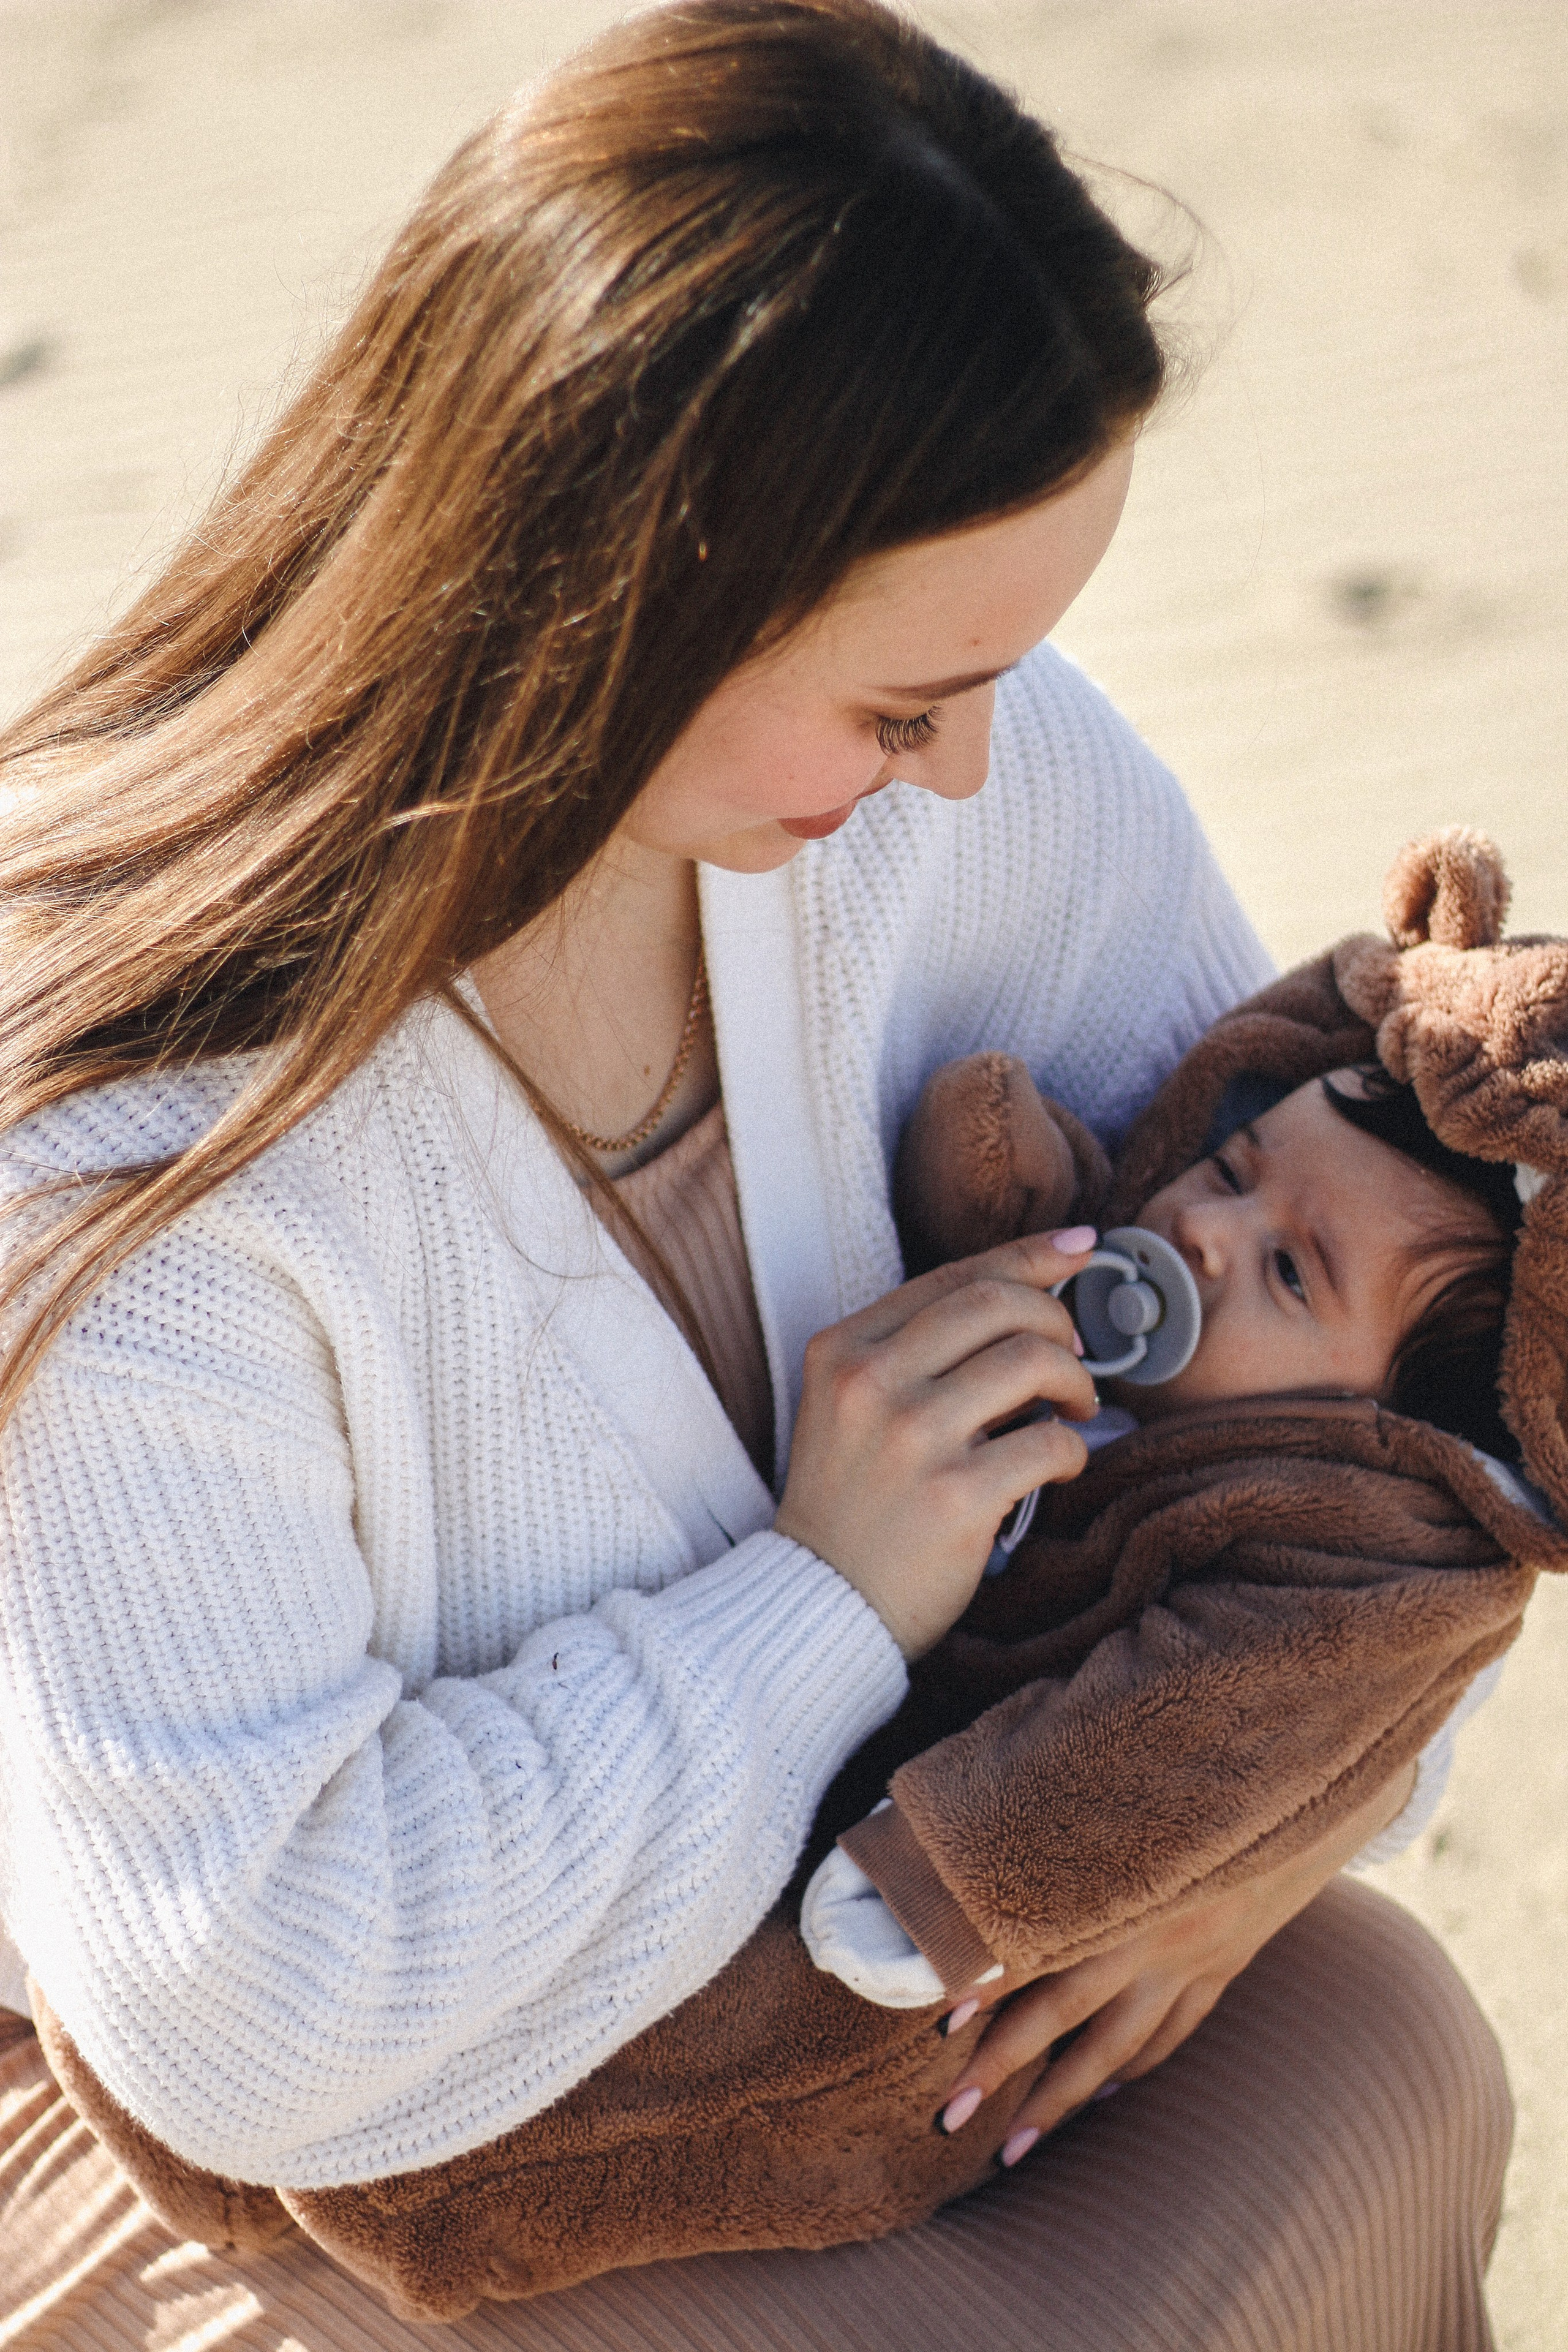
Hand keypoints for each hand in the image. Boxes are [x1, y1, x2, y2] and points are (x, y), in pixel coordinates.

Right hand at [775, 1230, 1097, 1658]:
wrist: (822, 1603)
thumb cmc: (854, 1501)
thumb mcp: (852, 1403)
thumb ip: (917, 1350)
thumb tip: (1030, 1293)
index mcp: (843, 1348)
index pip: (954, 1277)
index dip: (1030, 1255)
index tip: (1080, 1248)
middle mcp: (871, 1383)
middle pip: (999, 1304)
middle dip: (1057, 1320)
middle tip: (1074, 1358)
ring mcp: (912, 1440)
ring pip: (1033, 1361)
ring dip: (1075, 1382)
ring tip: (1074, 1411)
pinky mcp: (955, 1498)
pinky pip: (1049, 1444)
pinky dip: (1073, 1450)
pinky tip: (1060, 1465)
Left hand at [933, 1759, 1419, 2165]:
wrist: (1310, 1775)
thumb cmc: (1193, 1757)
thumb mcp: (1119, 1770)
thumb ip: (1059, 1798)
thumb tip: (981, 1800)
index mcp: (1122, 1881)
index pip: (1040, 1942)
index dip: (988, 1982)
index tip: (939, 2021)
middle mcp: (1155, 1930)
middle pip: (1066, 2010)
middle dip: (1004, 2065)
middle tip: (948, 2112)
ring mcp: (1194, 1957)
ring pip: (1118, 2045)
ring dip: (1061, 2100)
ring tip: (1011, 2149)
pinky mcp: (1224, 1964)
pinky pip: (1174, 2029)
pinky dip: (1134, 2065)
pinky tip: (1101, 2094)